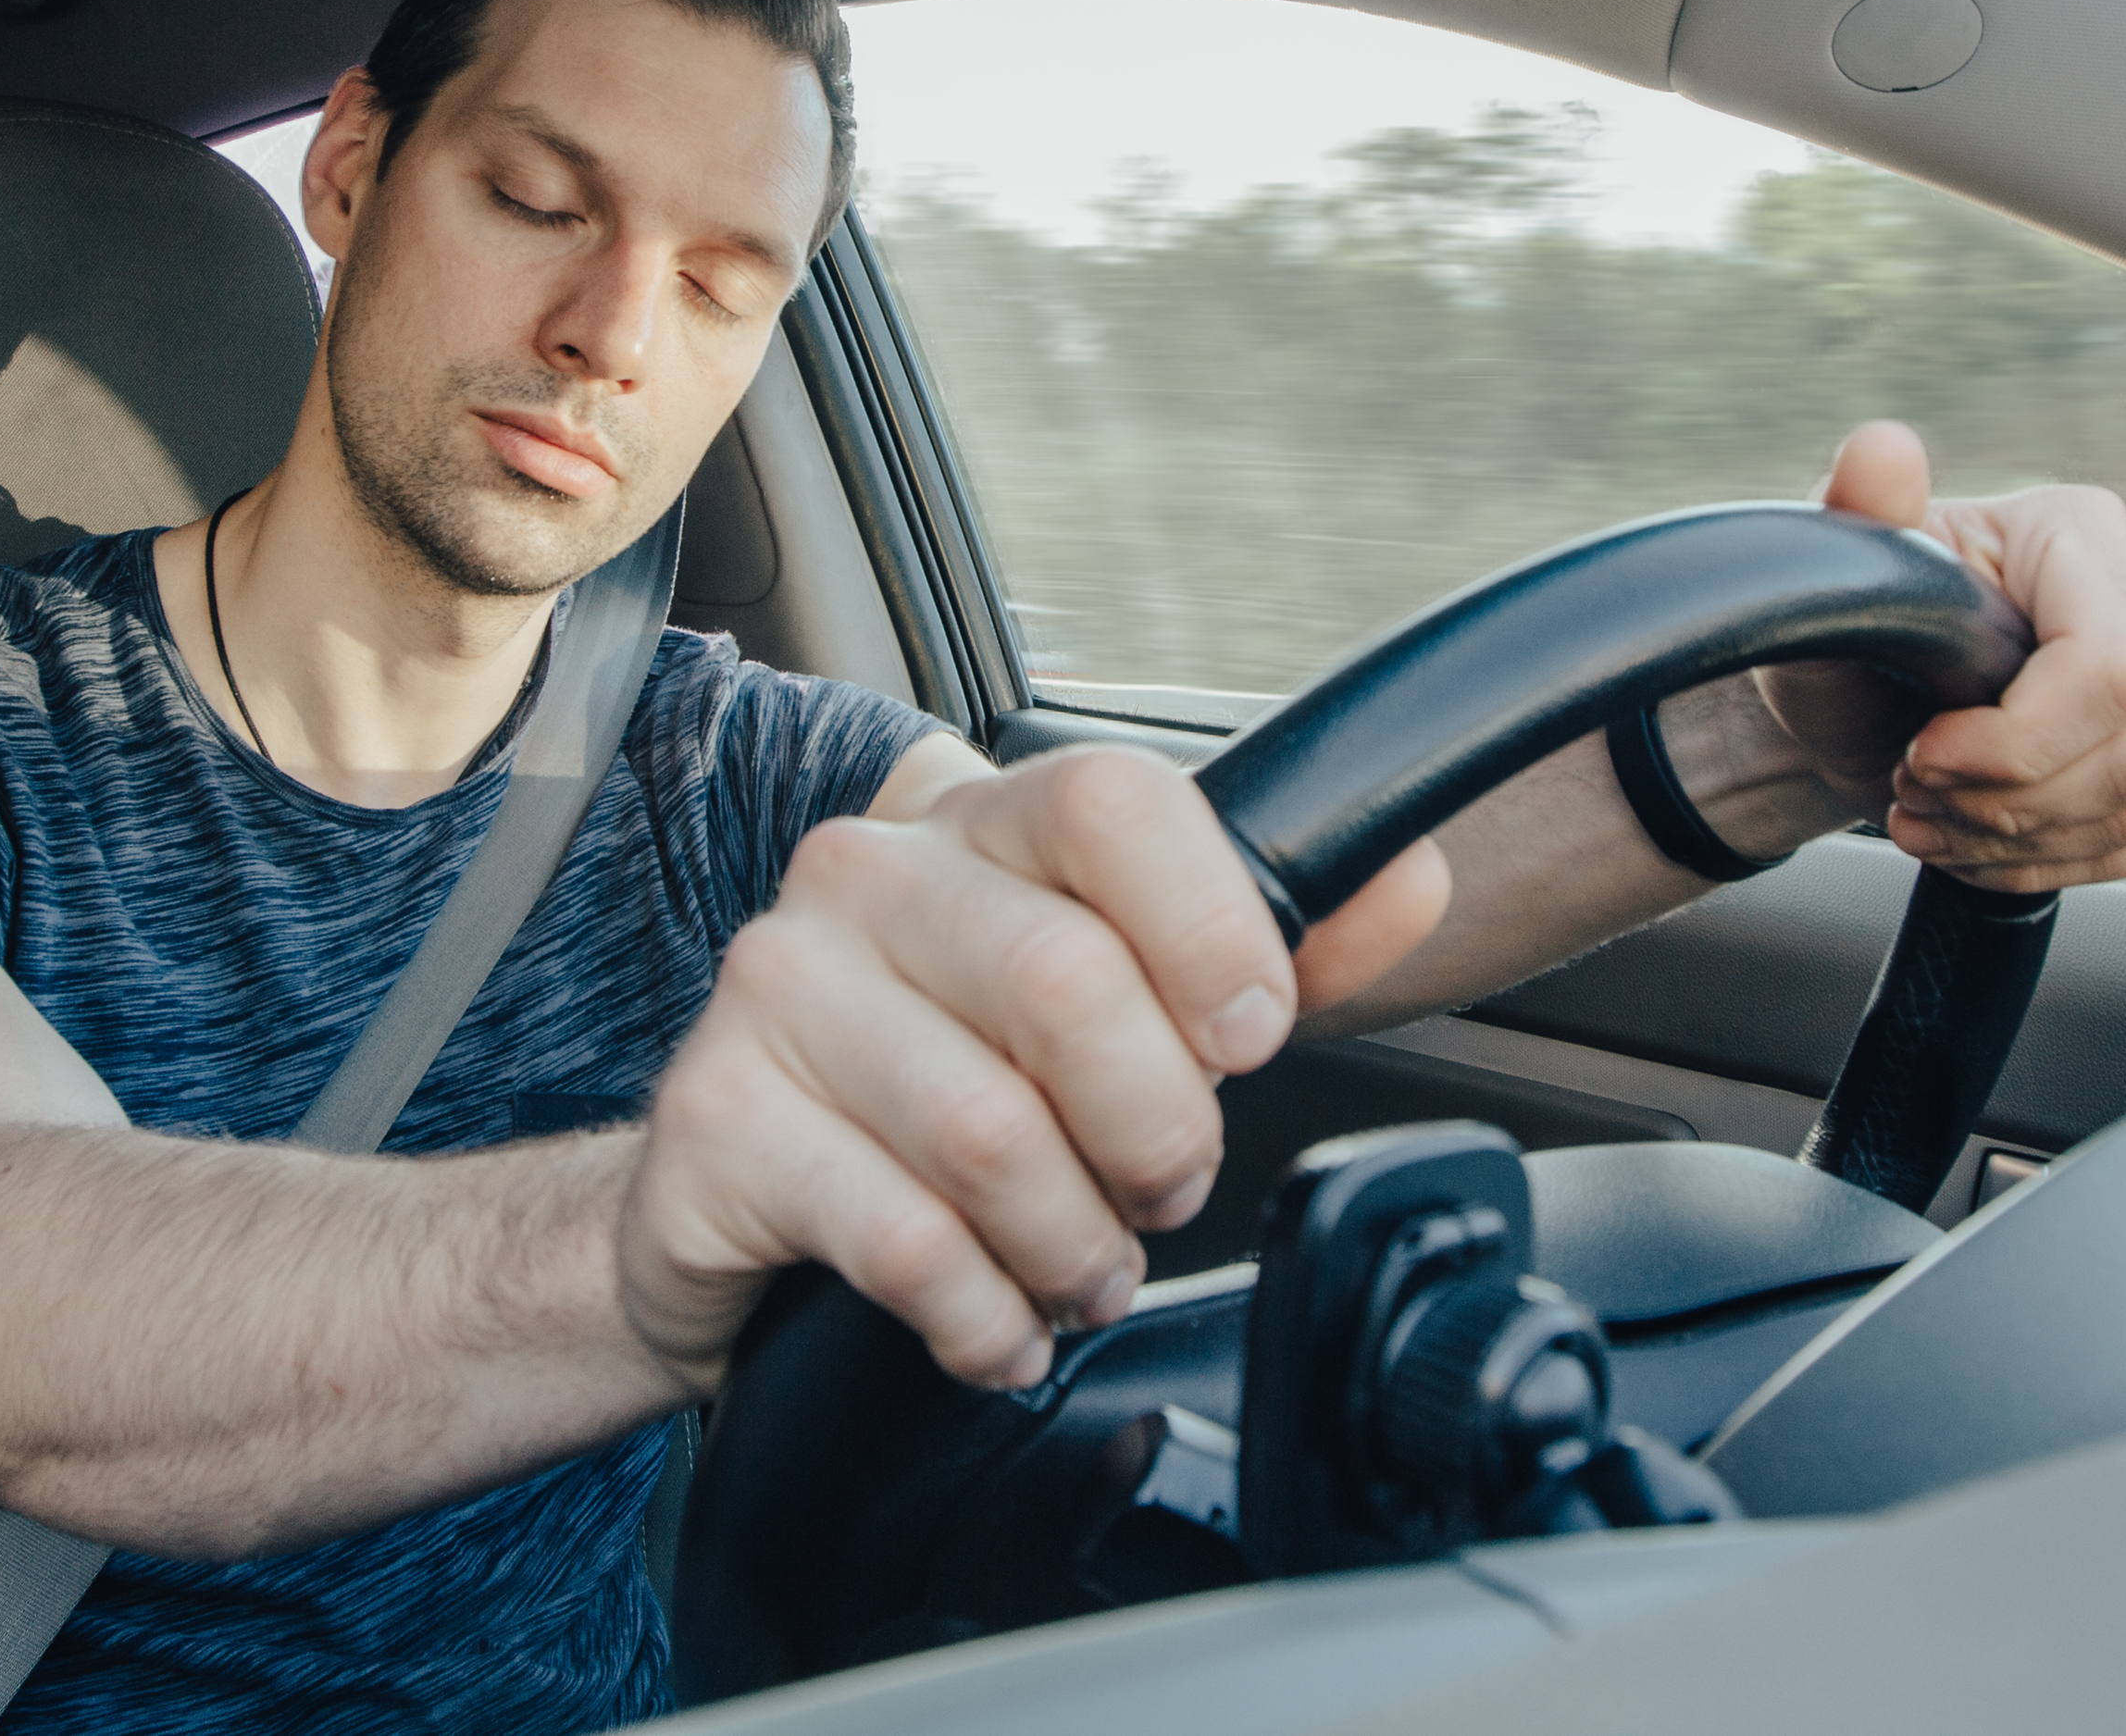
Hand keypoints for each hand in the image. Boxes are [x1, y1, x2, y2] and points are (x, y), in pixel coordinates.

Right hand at [619, 746, 1446, 1392]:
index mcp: (981, 821)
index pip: (1114, 800)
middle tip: (1160, 1191)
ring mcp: (776, 987)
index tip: (1248, 1036)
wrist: (735, 1184)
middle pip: (1068, 984)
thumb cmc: (957, 1077)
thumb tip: (1411, 881)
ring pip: (990, 1134)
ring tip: (1081, 1267)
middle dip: (1156, 1132)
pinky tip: (998, 1324)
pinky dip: (984, 1313)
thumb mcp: (1119, 1004)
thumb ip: (1265, 950)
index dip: (1211, 928)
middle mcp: (866, 875)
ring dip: (1072, 1242)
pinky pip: (901, 1239)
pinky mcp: (715, 1119)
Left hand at [1758, 421, 2125, 891]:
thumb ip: (1859, 509)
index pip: (2113, 664)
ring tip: (1932, 816)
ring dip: (2018, 836)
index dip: (2020, 740)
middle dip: (2010, 800)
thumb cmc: (1848, 633)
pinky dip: (2046, 860)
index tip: (1924, 754)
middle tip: (1915, 790)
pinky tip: (1975, 840)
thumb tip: (1880, 451)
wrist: (1853, 705)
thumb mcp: (1836, 575)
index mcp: (2079, 531)